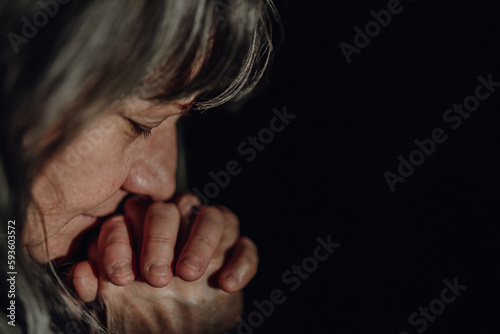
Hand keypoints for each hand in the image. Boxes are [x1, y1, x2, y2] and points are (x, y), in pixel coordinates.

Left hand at [69, 194, 257, 331]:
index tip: (122, 277)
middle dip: (160, 239)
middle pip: (170, 209)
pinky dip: (240, 262)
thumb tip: (82, 273)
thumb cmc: (143, 314)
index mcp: (145, 226)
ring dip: (202, 242)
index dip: (123, 241)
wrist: (178, 333)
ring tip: (190, 275)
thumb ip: (95, 287)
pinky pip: (246, 246)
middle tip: (156, 277)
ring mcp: (212, 234)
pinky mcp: (238, 251)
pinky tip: (228, 285)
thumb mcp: (114, 304)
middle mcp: (179, 221)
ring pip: (214, 216)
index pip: (131, 213)